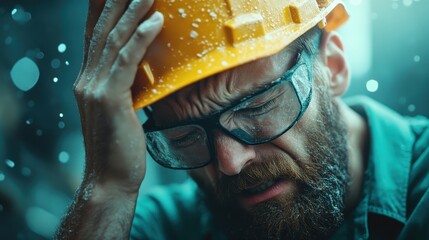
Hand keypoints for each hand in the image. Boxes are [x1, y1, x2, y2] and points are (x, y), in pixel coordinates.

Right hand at [73, 0, 162, 192]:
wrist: (110, 177)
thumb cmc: (120, 145)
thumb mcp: (120, 109)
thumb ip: (123, 85)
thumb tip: (139, 68)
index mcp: (89, 79)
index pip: (95, 34)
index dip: (104, 7)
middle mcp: (87, 78)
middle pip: (103, 29)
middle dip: (118, 1)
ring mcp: (95, 88)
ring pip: (114, 40)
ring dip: (133, 12)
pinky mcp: (110, 99)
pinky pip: (127, 62)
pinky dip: (141, 39)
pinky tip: (155, 21)